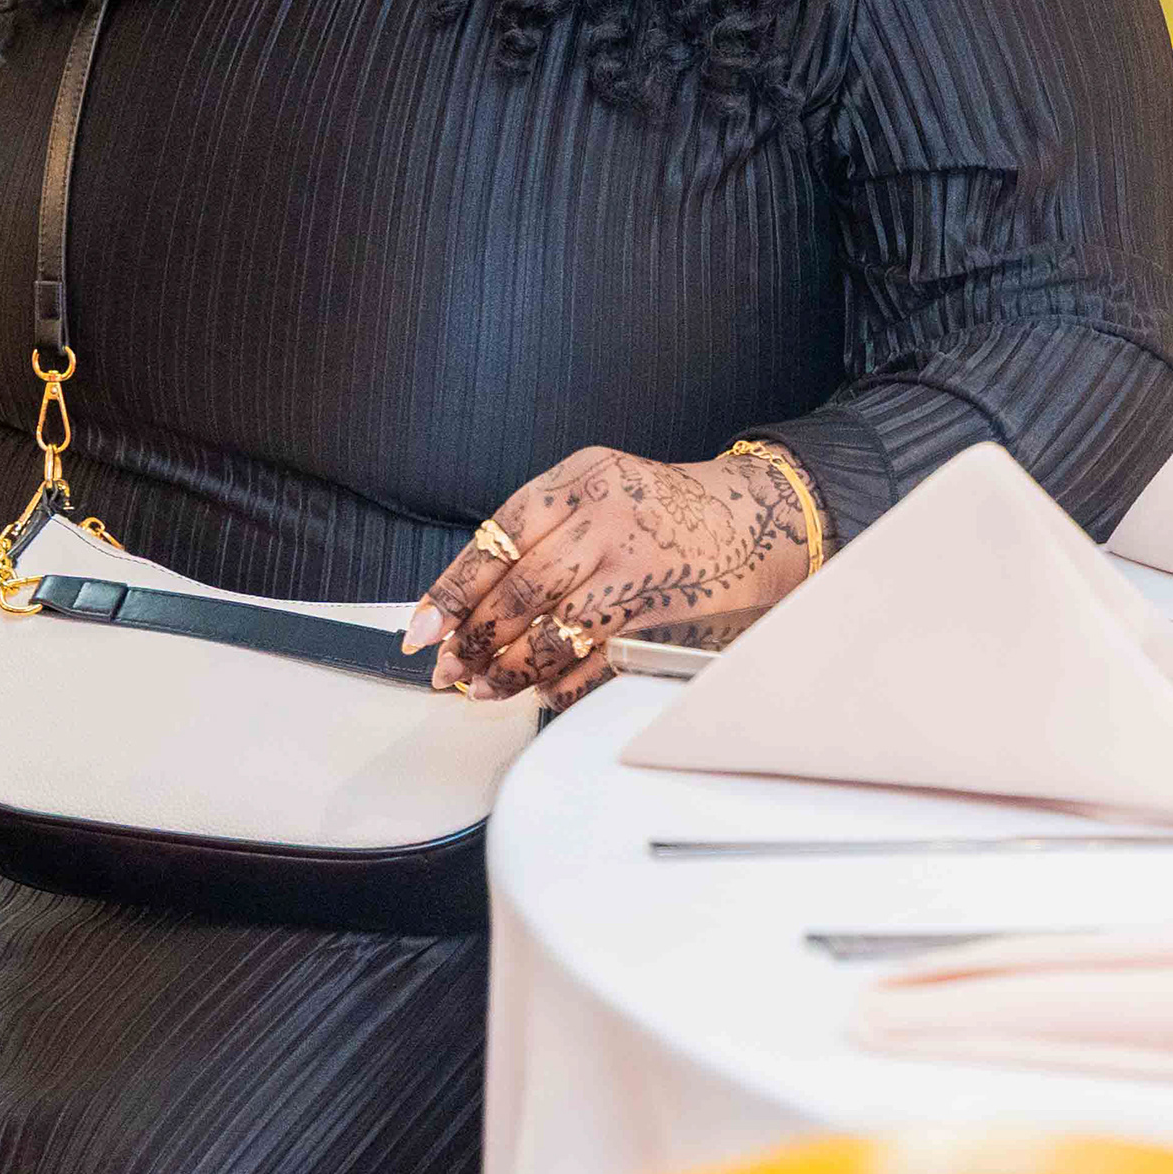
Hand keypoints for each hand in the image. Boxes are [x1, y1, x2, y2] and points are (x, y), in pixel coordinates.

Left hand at [406, 448, 824, 709]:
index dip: (450, 593)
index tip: (420, 632)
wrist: (752, 519)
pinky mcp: (662, 614)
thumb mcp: (594, 488)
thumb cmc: (656, 511)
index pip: (495, 541)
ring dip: (509, 671)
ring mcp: (636, 568)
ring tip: (483, 689)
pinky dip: (560, 685)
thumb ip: (537, 533)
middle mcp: (603, 520)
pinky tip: (540, 692)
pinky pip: (595, 661)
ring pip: (551, 632)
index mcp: (576, 481)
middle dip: (473, 641)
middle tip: (448, 672)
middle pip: (518, 592)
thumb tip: (463, 605)